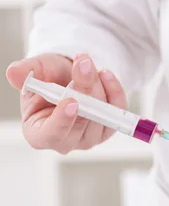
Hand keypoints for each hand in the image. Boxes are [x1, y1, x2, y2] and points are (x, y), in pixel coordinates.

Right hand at [5, 53, 125, 153]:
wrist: (69, 77)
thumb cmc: (48, 79)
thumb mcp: (36, 71)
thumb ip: (26, 72)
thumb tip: (14, 72)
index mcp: (39, 133)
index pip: (51, 135)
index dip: (62, 121)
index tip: (71, 101)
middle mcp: (67, 141)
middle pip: (82, 121)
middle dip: (85, 89)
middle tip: (83, 65)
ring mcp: (90, 137)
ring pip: (102, 114)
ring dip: (98, 85)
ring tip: (87, 65)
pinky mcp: (108, 128)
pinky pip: (118, 110)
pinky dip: (114, 90)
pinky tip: (105, 74)